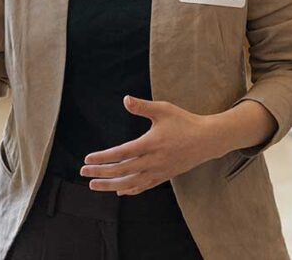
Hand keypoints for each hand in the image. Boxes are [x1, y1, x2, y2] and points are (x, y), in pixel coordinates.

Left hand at [80, 96, 225, 195]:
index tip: (87, 159)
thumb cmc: (184, 122)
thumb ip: (142, 106)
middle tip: (83, 173)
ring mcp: (159, 171)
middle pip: (122, 171)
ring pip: (130, 183)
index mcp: (150, 144)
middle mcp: (153, 161)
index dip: (103, 158)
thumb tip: (125, 99)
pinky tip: (119, 191)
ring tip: (94, 186)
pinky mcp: (164, 176)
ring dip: (110, 186)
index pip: (121, 154)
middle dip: (100, 173)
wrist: (208, 140)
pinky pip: (144, 186)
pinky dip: (130, 190)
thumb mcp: (163, 109)